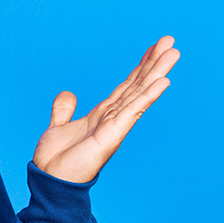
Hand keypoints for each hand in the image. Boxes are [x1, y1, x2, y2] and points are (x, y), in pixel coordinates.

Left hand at [32, 36, 177, 182]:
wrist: (50, 181)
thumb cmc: (56, 161)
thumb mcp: (58, 127)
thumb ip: (64, 111)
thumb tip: (68, 94)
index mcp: (103, 115)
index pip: (126, 86)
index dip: (140, 66)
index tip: (154, 47)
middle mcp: (113, 118)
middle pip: (138, 85)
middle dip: (154, 63)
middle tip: (170, 41)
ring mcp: (116, 126)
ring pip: (140, 93)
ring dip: (157, 72)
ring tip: (174, 52)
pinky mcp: (113, 135)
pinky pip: (133, 111)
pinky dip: (148, 95)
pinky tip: (164, 81)